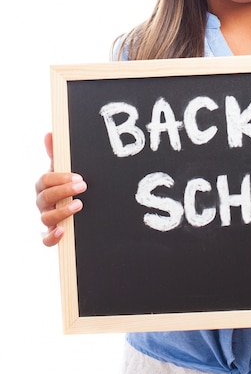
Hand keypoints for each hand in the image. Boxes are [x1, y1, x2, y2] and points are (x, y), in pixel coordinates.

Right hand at [35, 132, 86, 246]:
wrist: (79, 206)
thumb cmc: (67, 184)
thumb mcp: (63, 168)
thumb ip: (57, 153)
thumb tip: (50, 133)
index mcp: (44, 185)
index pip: (45, 180)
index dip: (60, 178)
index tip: (78, 177)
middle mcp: (43, 202)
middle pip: (46, 197)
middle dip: (64, 191)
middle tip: (83, 186)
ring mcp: (47, 218)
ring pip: (46, 218)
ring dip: (62, 212)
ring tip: (79, 206)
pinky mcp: (52, 233)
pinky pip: (46, 239)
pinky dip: (52, 236)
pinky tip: (62, 231)